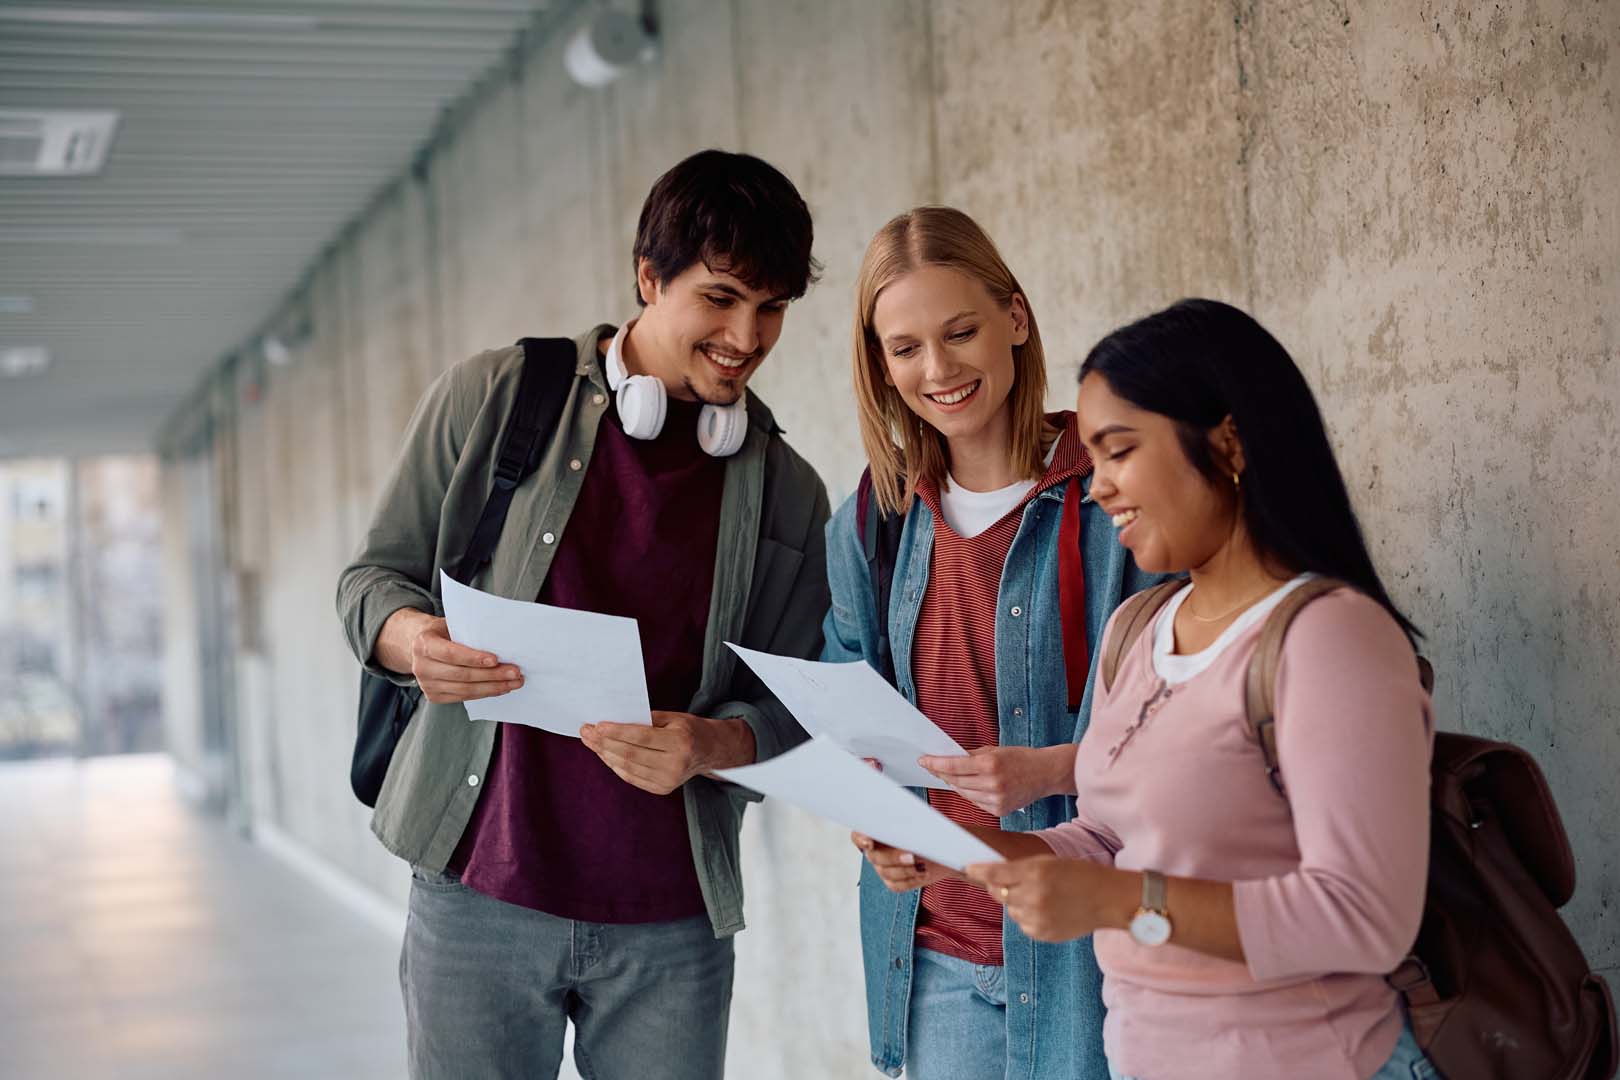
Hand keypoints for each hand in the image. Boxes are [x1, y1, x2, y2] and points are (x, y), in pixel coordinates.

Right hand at [388, 611, 523, 704]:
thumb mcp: (450, 624)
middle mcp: (421, 666)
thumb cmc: (442, 632)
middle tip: (515, 672)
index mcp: (424, 644)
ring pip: (465, 690)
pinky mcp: (434, 696)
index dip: (473, 658)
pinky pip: (463, 697)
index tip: (495, 659)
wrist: (419, 646)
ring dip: (493, 687)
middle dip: (492, 675)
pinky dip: (484, 693)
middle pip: (462, 674)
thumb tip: (501, 639)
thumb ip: (468, 632)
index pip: (451, 653)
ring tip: (514, 682)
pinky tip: (500, 688)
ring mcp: (426, 684)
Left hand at [580, 712, 754, 795]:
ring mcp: (669, 781)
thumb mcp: (672, 718)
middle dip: (604, 743)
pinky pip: (632, 777)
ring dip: (605, 754)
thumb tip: (612, 722)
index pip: (641, 738)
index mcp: (680, 743)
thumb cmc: (688, 729)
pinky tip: (605, 754)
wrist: (710, 751)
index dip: (616, 732)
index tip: (597, 725)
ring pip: (628, 768)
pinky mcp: (662, 789)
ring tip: (591, 742)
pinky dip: (615, 766)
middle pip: (631, 755)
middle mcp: (675, 765)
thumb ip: (644, 720)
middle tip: (586, 732)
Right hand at [852, 831, 960, 892]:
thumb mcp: (917, 820)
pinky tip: (923, 874)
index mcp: (875, 832)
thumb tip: (909, 826)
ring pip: (887, 873)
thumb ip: (908, 821)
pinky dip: (912, 880)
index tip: (869, 843)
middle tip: (911, 856)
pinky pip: (897, 885)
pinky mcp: (893, 882)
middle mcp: (875, 852)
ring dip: (906, 870)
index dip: (861, 839)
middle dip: (894, 857)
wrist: (939, 846)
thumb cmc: (925, 828)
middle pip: (876, 857)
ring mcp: (882, 868)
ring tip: (923, 865)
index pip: (858, 835)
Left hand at [918, 745, 1076, 816]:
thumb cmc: (1020, 758)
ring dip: (954, 784)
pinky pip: (975, 803)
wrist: (1045, 773)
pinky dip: (969, 794)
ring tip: (949, 776)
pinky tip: (969, 787)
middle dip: (941, 773)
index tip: (923, 760)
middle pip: (955, 781)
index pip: (954, 765)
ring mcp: (996, 800)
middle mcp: (992, 784)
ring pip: (963, 793)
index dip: (935, 763)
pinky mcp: (999, 811)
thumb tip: (948, 758)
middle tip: (932, 766)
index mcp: (990, 764)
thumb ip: (971, 755)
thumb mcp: (995, 750)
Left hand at [964, 856, 1127, 942]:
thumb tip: (991, 875)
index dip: (978, 871)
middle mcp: (1033, 896)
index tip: (968, 868)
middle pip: (998, 893)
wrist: (1107, 899)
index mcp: (1035, 873)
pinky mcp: (1043, 934)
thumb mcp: (1049, 862)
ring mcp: (1038, 918)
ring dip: (1016, 903)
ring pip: (1010, 910)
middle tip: (1014, 882)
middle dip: (999, 887)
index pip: (995, 874)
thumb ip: (1020, 868)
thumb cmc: (1079, 874)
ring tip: (1040, 896)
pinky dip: (1028, 917)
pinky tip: (1047, 910)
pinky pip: (1023, 925)